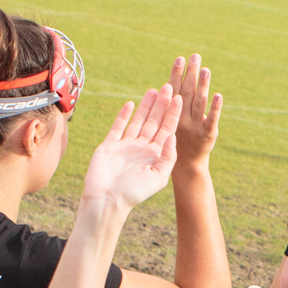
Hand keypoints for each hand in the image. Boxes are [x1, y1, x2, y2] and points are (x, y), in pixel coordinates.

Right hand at [82, 86, 182, 210]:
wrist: (107, 201)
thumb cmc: (134, 193)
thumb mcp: (158, 178)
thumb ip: (168, 157)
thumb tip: (172, 136)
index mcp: (155, 156)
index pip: (167, 130)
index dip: (173, 114)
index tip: (180, 98)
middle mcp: (142, 148)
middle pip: (154, 122)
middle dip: (162, 105)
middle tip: (170, 86)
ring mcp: (126, 146)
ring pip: (138, 121)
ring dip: (146, 106)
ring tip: (154, 90)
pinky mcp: (110, 145)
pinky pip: (118, 127)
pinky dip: (124, 115)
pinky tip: (131, 104)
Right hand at [168, 55, 220, 171]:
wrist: (187, 165)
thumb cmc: (177, 140)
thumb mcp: (171, 122)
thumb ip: (175, 104)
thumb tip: (177, 80)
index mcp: (169, 115)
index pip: (173, 90)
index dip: (177, 74)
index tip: (180, 59)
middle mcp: (181, 119)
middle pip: (187, 92)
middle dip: (191, 73)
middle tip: (195, 56)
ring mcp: (195, 127)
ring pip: (199, 102)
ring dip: (202, 85)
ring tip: (206, 69)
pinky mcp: (208, 134)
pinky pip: (212, 119)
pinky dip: (216, 107)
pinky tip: (219, 95)